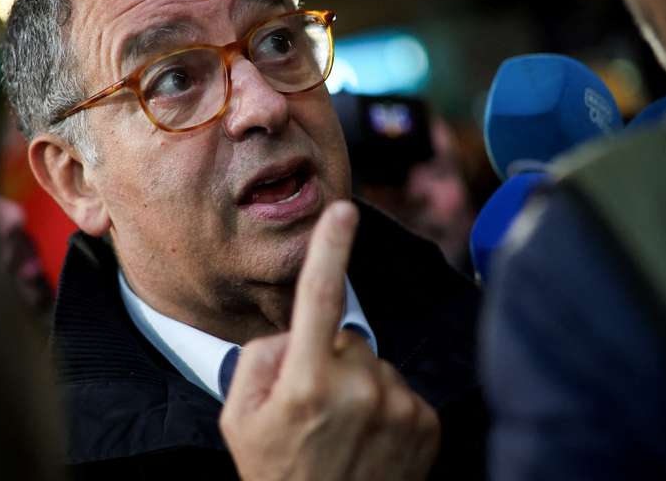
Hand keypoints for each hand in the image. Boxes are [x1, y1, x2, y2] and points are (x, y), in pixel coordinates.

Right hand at [220, 201, 440, 480]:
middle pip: (344, 336)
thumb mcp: (239, 419)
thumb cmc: (277, 475)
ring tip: (342, 432)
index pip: (318, 300)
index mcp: (305, 384)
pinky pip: (400, 389)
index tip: (342, 211)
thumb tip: (296, 333)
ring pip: (374, 363)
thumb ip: (259, 359)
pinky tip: (369, 441)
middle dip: (327, 358)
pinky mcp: (426, 423)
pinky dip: (385, 407)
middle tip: (312, 411)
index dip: (330, 249)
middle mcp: (358, 391)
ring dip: (359, 385)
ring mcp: (398, 408)